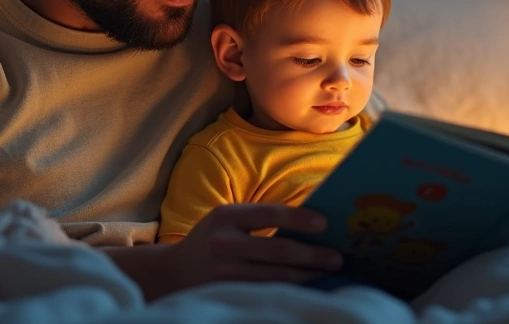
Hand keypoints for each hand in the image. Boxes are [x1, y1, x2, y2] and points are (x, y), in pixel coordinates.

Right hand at [164, 204, 343, 291]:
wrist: (171, 274)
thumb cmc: (210, 242)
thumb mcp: (225, 222)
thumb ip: (257, 221)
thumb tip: (308, 223)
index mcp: (225, 217)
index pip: (268, 213)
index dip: (299, 218)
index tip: (324, 223)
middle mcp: (222, 243)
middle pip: (277, 250)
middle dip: (312, 255)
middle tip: (337, 257)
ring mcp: (224, 273)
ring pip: (275, 276)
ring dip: (306, 275)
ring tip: (327, 271)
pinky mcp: (227, 293)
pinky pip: (266, 291)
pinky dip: (290, 288)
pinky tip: (306, 285)